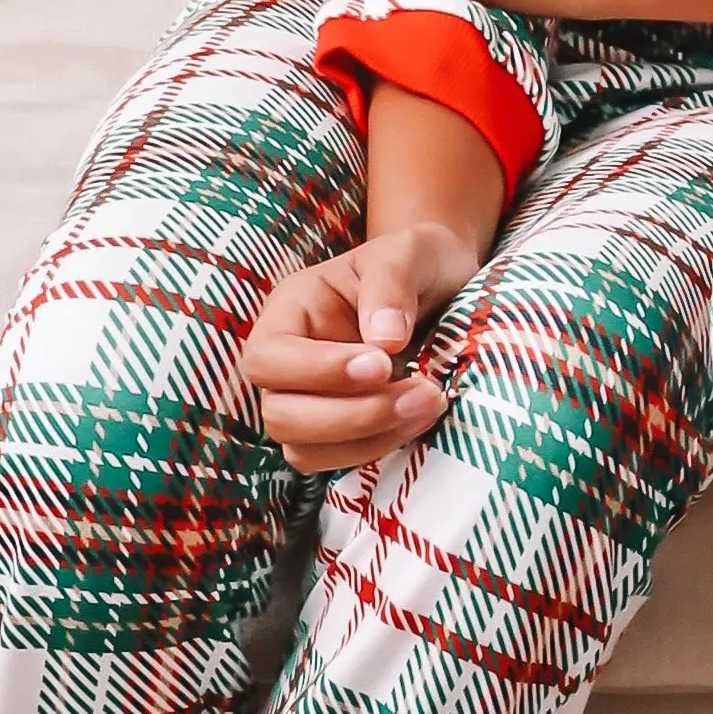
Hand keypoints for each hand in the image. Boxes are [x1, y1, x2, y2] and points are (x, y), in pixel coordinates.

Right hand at [243, 219, 477, 474]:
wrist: (444, 285)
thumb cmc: (417, 262)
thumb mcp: (409, 253)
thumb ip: (391, 284)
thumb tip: (384, 340)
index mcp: (291, 311)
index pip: (268, 357)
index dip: (317, 370)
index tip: (382, 364)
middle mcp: (289, 362)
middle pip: (279, 413)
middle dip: (351, 414)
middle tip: (423, 391)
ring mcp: (310, 400)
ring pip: (302, 448)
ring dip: (368, 437)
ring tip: (429, 404)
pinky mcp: (339, 430)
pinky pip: (336, 460)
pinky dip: (378, 448)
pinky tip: (420, 420)